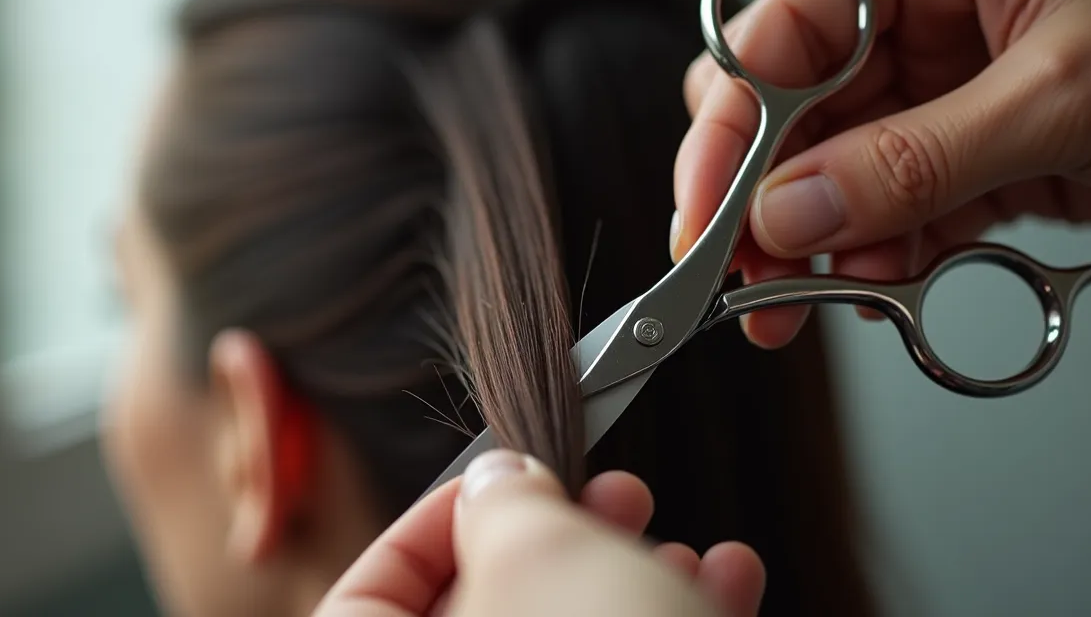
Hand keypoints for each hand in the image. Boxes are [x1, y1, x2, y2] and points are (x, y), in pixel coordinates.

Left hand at [314, 450, 763, 615]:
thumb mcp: (543, 559)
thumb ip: (503, 507)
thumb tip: (499, 486)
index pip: (364, 606)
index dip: (427, 529)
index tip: (501, 486)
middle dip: (554, 547)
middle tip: (607, 497)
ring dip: (628, 586)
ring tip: (675, 540)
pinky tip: (726, 580)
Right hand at [674, 0, 1090, 348]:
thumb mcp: (1067, 90)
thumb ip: (914, 160)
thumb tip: (790, 211)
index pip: (784, 29)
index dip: (729, 126)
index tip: (705, 215)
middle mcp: (924, 4)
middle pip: (791, 104)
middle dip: (758, 194)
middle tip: (742, 272)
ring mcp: (946, 82)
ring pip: (831, 167)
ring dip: (810, 241)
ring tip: (806, 301)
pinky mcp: (976, 149)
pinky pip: (891, 206)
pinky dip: (871, 254)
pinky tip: (867, 285)